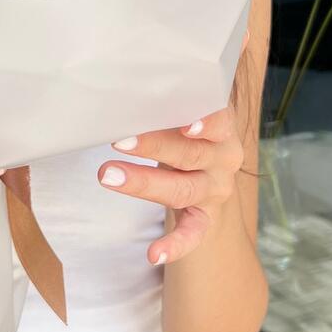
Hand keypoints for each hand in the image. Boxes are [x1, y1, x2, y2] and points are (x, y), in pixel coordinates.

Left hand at [97, 107, 244, 265]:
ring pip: (182, 190)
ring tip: (107, 175)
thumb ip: (171, 102)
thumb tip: (143, 77)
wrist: (209, 174)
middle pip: (190, 154)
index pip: (219, 121)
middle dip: (153, 146)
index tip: (184, 123)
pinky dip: (174, 246)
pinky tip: (154, 254)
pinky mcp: (204, 220)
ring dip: (144, 184)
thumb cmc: (186, 133)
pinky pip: (192, 235)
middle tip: (118, 141)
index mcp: (224, 129)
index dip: (205, 122)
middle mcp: (224, 160)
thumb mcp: (185, 114)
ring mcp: (215, 192)